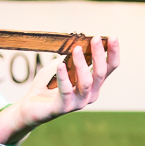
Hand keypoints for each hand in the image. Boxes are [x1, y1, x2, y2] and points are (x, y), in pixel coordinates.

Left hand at [0, 36, 120, 145]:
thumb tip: (79, 41)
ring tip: (76, 49)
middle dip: (99, 55)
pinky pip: (66, 91)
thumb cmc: (48, 85)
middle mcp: (90, 95)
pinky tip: (60, 65)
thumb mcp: (62, 66)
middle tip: (96, 39)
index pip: (109, 68)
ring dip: (82, 64)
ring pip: (86, 82)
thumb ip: (72, 57)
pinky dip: (64, 77)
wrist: (31, 107)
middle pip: (100, 74)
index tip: (113, 37)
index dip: (113, 52)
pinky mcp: (62, 108)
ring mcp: (78, 103)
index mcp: (93, 84)